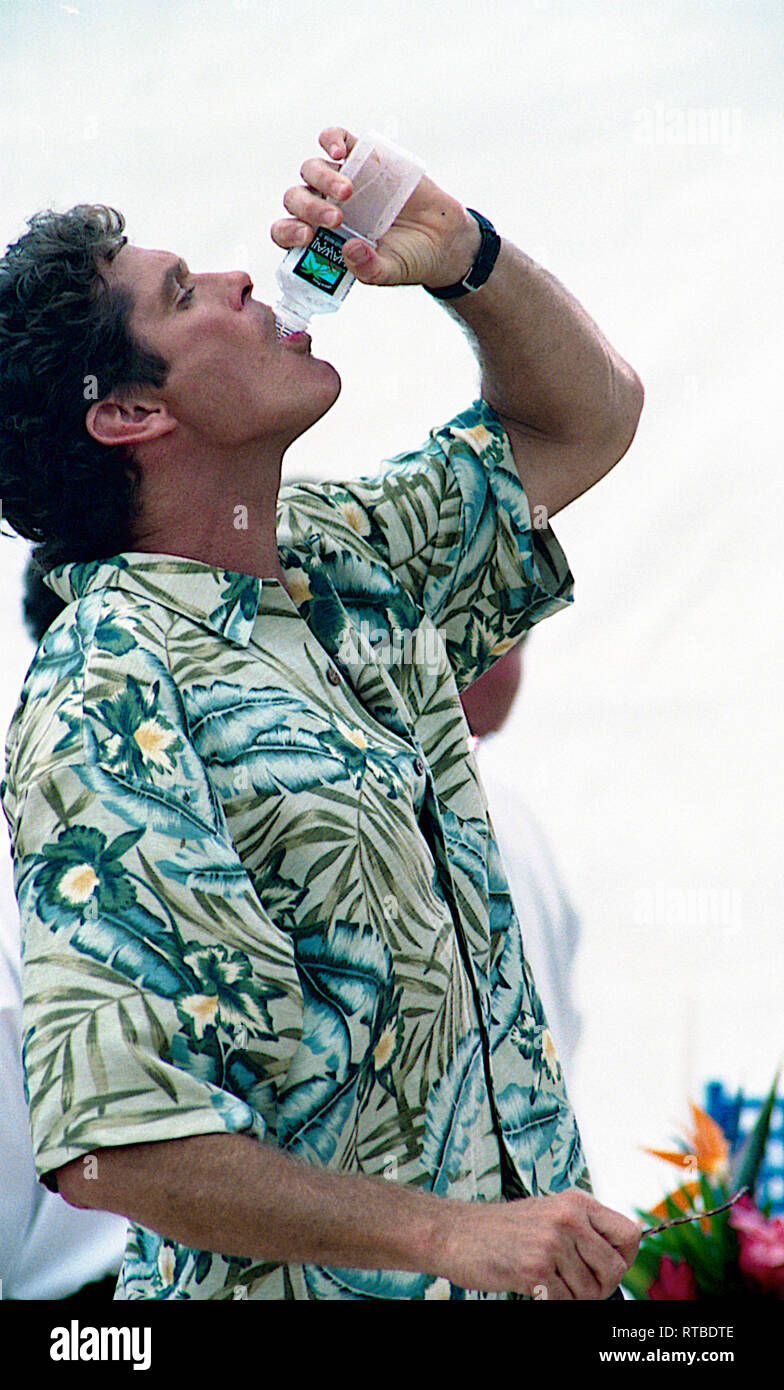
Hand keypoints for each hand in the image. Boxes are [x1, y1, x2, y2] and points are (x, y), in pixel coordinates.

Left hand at [270, 125, 481, 289]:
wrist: (443, 238)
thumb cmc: (409, 258)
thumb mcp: (391, 272)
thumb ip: (369, 269)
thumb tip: (349, 250)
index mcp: (322, 238)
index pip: (287, 231)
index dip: (287, 232)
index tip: (307, 237)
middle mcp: (325, 207)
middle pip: (296, 198)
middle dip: (308, 207)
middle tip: (336, 219)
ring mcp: (343, 180)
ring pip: (312, 170)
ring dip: (323, 179)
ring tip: (348, 192)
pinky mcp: (364, 157)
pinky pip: (336, 138)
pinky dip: (332, 140)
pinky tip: (340, 152)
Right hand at [439, 1188, 640, 1299]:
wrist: (457, 1232)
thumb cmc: (502, 1228)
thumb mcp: (549, 1213)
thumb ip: (582, 1229)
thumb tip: (618, 1259)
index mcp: (576, 1202)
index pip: (630, 1234)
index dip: (624, 1259)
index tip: (606, 1267)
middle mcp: (568, 1218)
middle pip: (615, 1269)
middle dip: (600, 1287)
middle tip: (576, 1285)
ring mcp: (552, 1243)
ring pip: (590, 1291)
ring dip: (572, 1296)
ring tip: (549, 1281)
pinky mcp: (535, 1269)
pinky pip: (565, 1302)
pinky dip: (552, 1302)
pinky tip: (534, 1286)